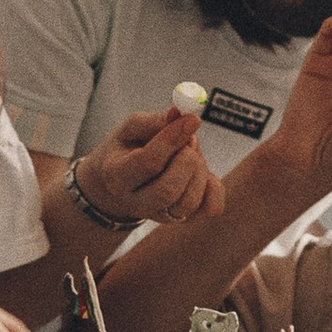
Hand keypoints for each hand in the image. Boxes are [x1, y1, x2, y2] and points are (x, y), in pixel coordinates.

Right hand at [70, 102, 210, 232]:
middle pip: (168, 190)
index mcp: (117, 176)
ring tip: (191, 153)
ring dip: (199, 171)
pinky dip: (214, 188)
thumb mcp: (129, 131)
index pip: (148, 162)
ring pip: (189, 201)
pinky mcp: (183, 218)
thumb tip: (178, 113)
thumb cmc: (126, 151)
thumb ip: (152, 121)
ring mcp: (161, 215)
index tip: (191, 119)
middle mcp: (137, 202)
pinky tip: (201, 172)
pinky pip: (210, 209)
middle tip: (190, 140)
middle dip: (187, 160)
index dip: (173, 139)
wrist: (117, 187)